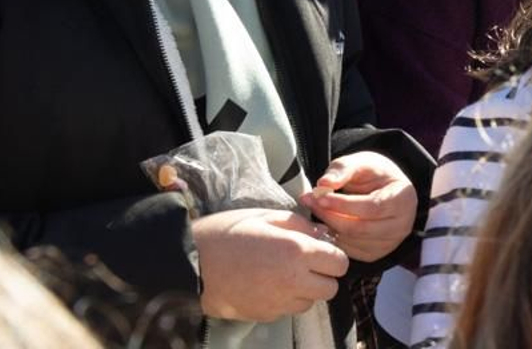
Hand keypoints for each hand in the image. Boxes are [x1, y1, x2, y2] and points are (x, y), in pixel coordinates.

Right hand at [193, 208, 347, 322]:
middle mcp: (292, 281)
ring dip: (305, 290)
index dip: (334, 256)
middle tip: (307, 264)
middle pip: (330, 288)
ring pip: (310, 302)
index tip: (322, 251)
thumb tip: (323, 234)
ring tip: (284, 274)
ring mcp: (278, 302)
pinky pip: (287, 311)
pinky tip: (268, 284)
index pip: (340, 263)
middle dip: (324, 277)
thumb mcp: (266, 216)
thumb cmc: (227, 234)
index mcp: (297, 251)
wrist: (191, 263)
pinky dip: (285, 300)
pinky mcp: (264, 315)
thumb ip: (301, 225)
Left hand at [300, 152, 416, 262]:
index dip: (343, 204)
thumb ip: (343, 169)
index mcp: (404, 199)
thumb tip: (324, 183)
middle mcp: (402, 225)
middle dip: (330, 215)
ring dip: (328, 227)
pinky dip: (334, 238)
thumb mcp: (361, 163)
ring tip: (315, 209)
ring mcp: (390, 243)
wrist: (384, 188)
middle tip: (309, 201)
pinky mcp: (376, 253)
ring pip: (352, 241)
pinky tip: (325, 222)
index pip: (371, 207)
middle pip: (360, 228)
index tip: (319, 195)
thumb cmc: (374, 174)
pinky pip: (349, 251)